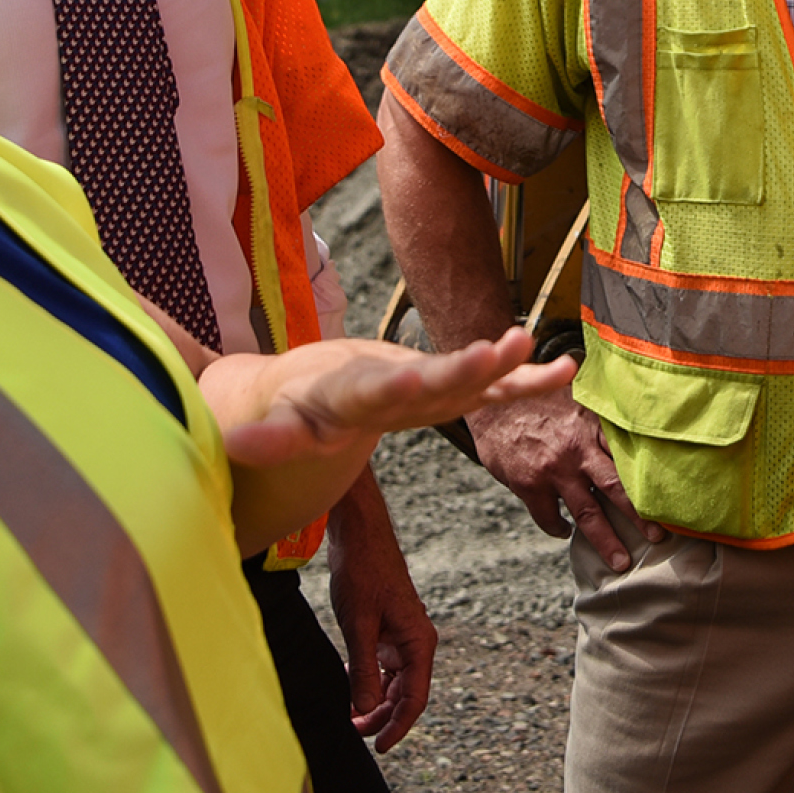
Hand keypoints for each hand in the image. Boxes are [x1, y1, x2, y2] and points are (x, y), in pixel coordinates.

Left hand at [202, 327, 575, 555]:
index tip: (413, 380)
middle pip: (428, 376)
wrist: (319, 375)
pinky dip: (522, 380)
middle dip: (459, 368)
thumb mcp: (275, 427)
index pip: (371, 390)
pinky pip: (488, 389)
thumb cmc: (293, 406)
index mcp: (349, 389)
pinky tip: (563, 371)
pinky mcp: (445, 388)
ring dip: (497, 365)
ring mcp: (424, 381)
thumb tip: (230, 445)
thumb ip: (265, 439)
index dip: (392, 388)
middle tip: (492, 352)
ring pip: (463, 376)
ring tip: (530, 347)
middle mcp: (393, 378)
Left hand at [324, 493, 436, 752]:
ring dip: (374, 701)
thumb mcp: (358, 626)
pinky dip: (367, 680)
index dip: (398, 726)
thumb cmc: (362, 574)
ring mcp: (402, 636)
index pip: (414, 698)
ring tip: (349, 715)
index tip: (380, 748)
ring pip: (394, 682)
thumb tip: (365, 709)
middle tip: (353, 731)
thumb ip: (363, 669)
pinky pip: (383, 666)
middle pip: (405, 694)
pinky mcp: (388, 629)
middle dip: (382, 717)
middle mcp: (416, 642)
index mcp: (418, 642)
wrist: (359, 537)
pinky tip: (347, 685)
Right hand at [468, 394, 651, 571]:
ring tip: (621, 562)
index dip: (651, 478)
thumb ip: (599, 414)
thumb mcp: (575, 395)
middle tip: (660, 537)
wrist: (492, 396)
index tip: (672, 498)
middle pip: (617, 489)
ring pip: (587, 513)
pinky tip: (564, 532)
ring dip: (606, 540)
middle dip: (641, 517)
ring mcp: (554, 471)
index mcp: (592, 427)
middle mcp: (577, 450)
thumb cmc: (537, 396)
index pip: (630, 456)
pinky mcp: (529, 485)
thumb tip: (633, 415)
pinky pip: (548, 518)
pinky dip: (558, 529)